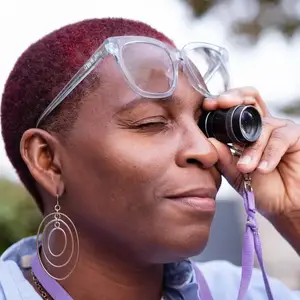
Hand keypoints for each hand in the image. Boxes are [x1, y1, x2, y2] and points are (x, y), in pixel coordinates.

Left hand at [203, 87, 299, 218]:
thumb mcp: (235, 173)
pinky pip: (280, 138)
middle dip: (234, 99)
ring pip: (261, 126)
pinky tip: (263, 169)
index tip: (207, 105)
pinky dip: (269, 154)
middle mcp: (262, 125)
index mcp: (245, 132)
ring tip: (246, 168)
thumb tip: (210, 141)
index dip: (221, 102)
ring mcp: (279, 128)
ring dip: (251, 149)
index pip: (234, 107)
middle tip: (221, 105)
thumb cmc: (261, 188)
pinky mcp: (296, 136)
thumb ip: (223, 158)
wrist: (284, 206)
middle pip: (249, 98)